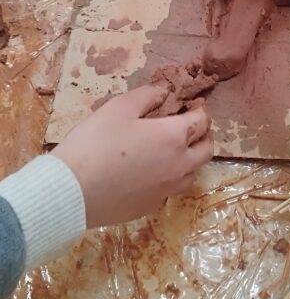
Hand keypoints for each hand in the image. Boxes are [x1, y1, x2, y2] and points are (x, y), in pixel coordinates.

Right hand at [55, 85, 212, 228]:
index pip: (202, 121)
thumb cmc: (95, 142)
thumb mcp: (119, 107)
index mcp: (173, 137)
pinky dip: (169, 179)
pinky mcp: (153, 206)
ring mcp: (168, 189)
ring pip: (193, 173)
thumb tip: (165, 92)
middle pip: (207, 149)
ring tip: (173, 151)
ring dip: (190, 159)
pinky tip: (151, 174)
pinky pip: (171, 190)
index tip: (191, 105)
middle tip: (188, 127)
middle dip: (203, 135)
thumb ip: (147, 95)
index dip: (199, 110)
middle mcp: (179, 165)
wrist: (73, 190)